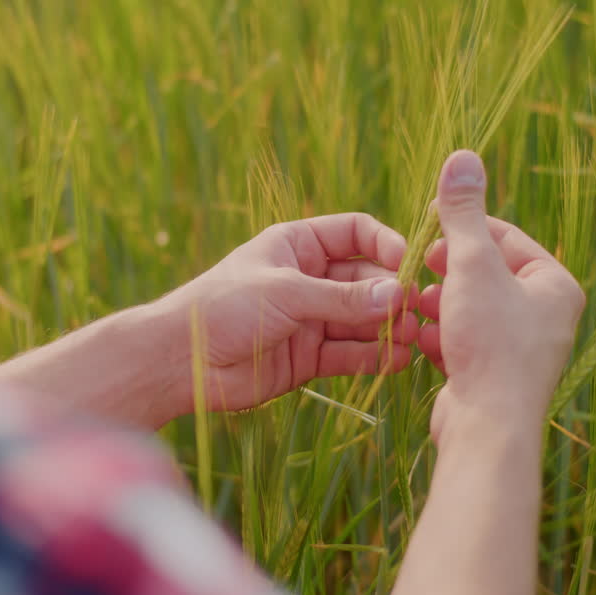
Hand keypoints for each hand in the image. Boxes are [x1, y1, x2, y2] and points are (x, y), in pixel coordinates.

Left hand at [159, 214, 418, 413]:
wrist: (180, 361)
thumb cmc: (220, 307)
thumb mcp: (284, 292)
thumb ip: (341, 299)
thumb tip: (396, 297)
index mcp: (297, 244)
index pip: (355, 233)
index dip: (384, 244)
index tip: (407, 264)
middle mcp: (308, 279)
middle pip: (366, 280)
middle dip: (391, 294)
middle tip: (414, 311)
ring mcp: (310, 319)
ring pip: (362, 320)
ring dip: (388, 329)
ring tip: (414, 339)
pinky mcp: (308, 357)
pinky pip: (349, 353)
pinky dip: (373, 357)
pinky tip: (396, 361)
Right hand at [416, 151, 584, 441]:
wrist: (488, 428)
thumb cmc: (489, 343)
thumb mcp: (470, 265)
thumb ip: (462, 213)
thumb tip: (462, 157)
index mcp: (555, 286)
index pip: (505, 237)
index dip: (462, 227)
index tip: (424, 225)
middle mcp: (546, 317)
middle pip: (487, 274)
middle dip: (446, 269)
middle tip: (416, 267)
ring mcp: (522, 350)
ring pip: (471, 309)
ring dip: (438, 302)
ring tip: (413, 301)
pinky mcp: (495, 378)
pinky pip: (465, 342)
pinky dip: (440, 336)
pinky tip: (418, 337)